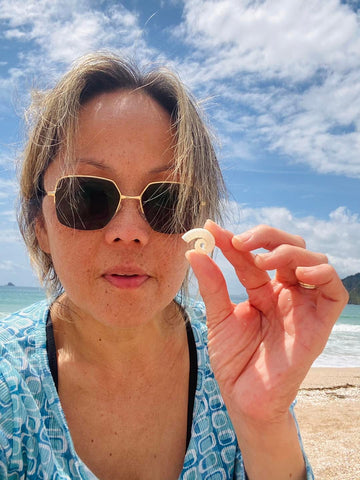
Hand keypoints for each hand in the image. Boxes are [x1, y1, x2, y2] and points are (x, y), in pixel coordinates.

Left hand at [186, 220, 347, 424]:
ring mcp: (303, 306)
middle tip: (239, 241)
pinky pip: (334, 291)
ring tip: (263, 260)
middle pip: (288, 247)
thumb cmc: (234, 361)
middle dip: (266, 236)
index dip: (234, 241)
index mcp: (263, 291)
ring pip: (313, 261)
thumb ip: (212, 285)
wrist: (244, 399)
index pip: (253, 255)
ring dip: (290, 251)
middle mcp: (286, 293)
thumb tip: (194, 252)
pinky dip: (323, 274)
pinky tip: (299, 273)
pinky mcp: (319, 323)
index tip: (212, 231)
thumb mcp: (219, 318)